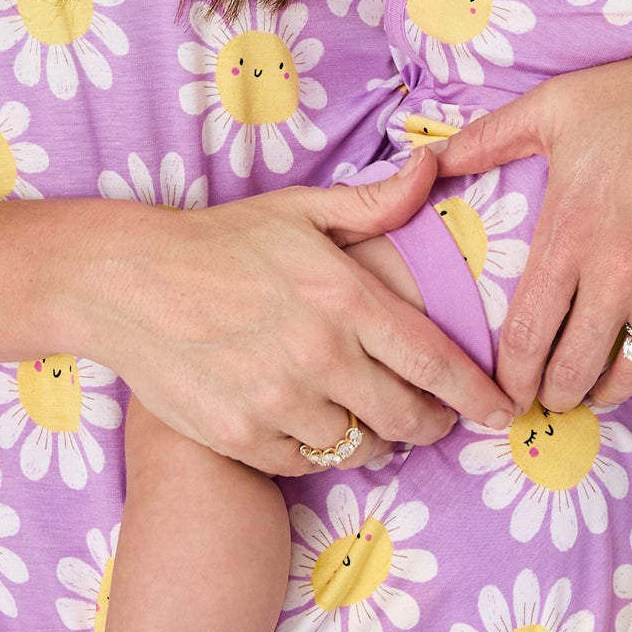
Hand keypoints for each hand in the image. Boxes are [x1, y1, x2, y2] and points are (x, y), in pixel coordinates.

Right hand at [83, 150, 512, 475]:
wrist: (127, 282)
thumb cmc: (221, 240)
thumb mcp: (301, 209)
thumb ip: (376, 202)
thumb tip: (434, 169)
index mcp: (344, 295)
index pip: (433, 358)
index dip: (477, 392)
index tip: (504, 409)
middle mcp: (319, 354)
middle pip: (406, 415)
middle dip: (434, 423)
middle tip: (438, 419)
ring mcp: (278, 401)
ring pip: (360, 444)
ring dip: (379, 438)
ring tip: (378, 420)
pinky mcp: (241, 437)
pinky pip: (306, 462)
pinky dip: (323, 450)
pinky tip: (321, 426)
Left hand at [436, 49, 631, 413]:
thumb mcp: (552, 107)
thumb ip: (487, 140)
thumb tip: (431, 157)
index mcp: (571, 236)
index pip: (527, 339)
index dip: (511, 380)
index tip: (506, 394)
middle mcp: (621, 273)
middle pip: (577, 369)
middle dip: (556, 395)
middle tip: (550, 399)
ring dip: (613, 389)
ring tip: (600, 389)